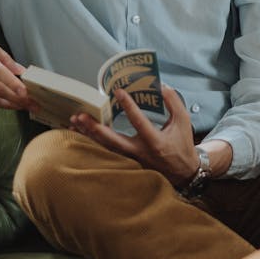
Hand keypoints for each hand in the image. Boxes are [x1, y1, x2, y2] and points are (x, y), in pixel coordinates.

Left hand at [69, 84, 198, 186]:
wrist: (183, 172)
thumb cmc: (182, 144)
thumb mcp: (183, 122)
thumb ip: (173, 103)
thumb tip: (161, 86)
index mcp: (155, 141)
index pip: (139, 122)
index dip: (128, 106)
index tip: (118, 91)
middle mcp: (140, 151)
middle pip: (113, 141)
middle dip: (96, 128)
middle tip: (82, 116)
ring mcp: (131, 158)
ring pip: (105, 147)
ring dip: (89, 134)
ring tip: (75, 120)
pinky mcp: (126, 161)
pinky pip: (105, 151)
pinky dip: (91, 141)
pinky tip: (79, 132)